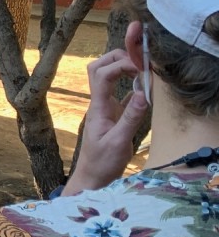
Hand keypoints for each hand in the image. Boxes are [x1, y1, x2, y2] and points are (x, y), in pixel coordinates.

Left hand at [65, 49, 149, 194]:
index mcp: (98, 107)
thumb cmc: (102, 163)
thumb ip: (131, 118)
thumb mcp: (119, 142)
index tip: (141, 67)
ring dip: (122, 69)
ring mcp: (104, 107)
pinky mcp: (112, 114)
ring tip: (143, 73)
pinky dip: (130, 85)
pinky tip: (144, 89)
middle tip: (139, 64)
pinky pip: (118, 92)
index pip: (102, 74)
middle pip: (98, 68)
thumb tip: (143, 93)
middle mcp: (98, 103)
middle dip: (117, 59)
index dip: (121, 64)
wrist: (92, 177)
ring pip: (106, 77)